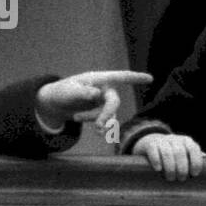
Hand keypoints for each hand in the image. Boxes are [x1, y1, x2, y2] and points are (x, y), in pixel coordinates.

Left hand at [36, 70, 152, 128]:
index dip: (135, 78)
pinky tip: (76, 117)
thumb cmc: (62, 91)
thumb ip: (83, 92)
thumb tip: (96, 94)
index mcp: (99, 79)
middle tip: (99, 128)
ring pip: (108, 114)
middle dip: (106, 114)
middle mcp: (104, 89)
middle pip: (113, 102)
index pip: (120, 77)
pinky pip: (103, 120)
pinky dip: (91, 121)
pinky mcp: (101, 111)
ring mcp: (103, 101)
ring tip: (76, 117)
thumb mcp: (69, 91)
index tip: (150, 79)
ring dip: (97, 120)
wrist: (54, 103)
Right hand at [133, 133, 204, 181]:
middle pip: (180, 152)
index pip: (193, 149)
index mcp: (187, 142)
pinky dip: (157, 160)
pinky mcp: (151, 144)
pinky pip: (154, 150)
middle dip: (181, 168)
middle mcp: (175, 139)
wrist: (153, 142)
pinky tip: (158, 169)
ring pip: (167, 152)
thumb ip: (197, 159)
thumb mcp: (186, 154)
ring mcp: (162, 141)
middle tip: (180, 179)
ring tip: (170, 178)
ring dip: (169, 167)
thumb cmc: (174, 153)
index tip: (194, 174)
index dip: (195, 162)